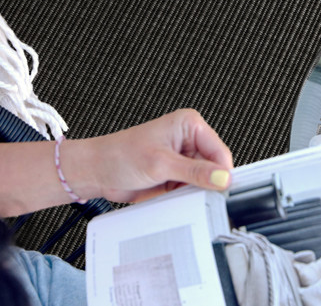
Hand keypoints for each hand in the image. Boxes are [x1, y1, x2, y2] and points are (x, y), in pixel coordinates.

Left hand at [62, 109, 232, 202]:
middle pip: (214, 167)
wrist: (97, 171)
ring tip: (173, 190)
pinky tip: (169, 194)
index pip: (220, 152)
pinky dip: (184, 196)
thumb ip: (195, 172)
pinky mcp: (176, 174)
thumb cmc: (120, 156)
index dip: (220, 173)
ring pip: (204, 181)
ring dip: (193, 190)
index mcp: (189, 124)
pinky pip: (191, 189)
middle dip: (204, 183)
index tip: (218, 189)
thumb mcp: (161, 164)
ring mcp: (182, 158)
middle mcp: (188, 139)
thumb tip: (222, 177)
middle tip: (188, 190)